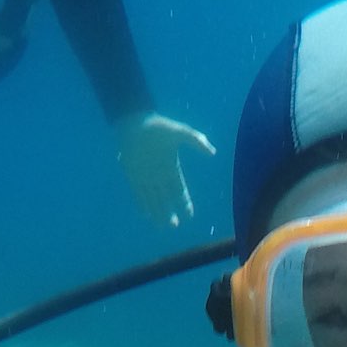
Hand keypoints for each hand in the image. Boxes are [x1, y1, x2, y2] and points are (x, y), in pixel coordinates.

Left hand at [115, 111, 216, 226]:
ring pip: (153, 198)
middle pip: (167, 198)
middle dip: (170, 212)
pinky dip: (142, 203)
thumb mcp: (180, 132)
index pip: (180, 190)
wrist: (133, 120)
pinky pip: (138, 193)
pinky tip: (146, 214)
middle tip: (174, 226)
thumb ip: (196, 141)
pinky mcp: (132, 174)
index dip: (185, 202)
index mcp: (172, 167)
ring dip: (157, 212)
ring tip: (162, 226)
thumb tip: (213, 152)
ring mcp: (145, 175)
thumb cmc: (157, 126)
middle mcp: (159, 175)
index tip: (189, 215)